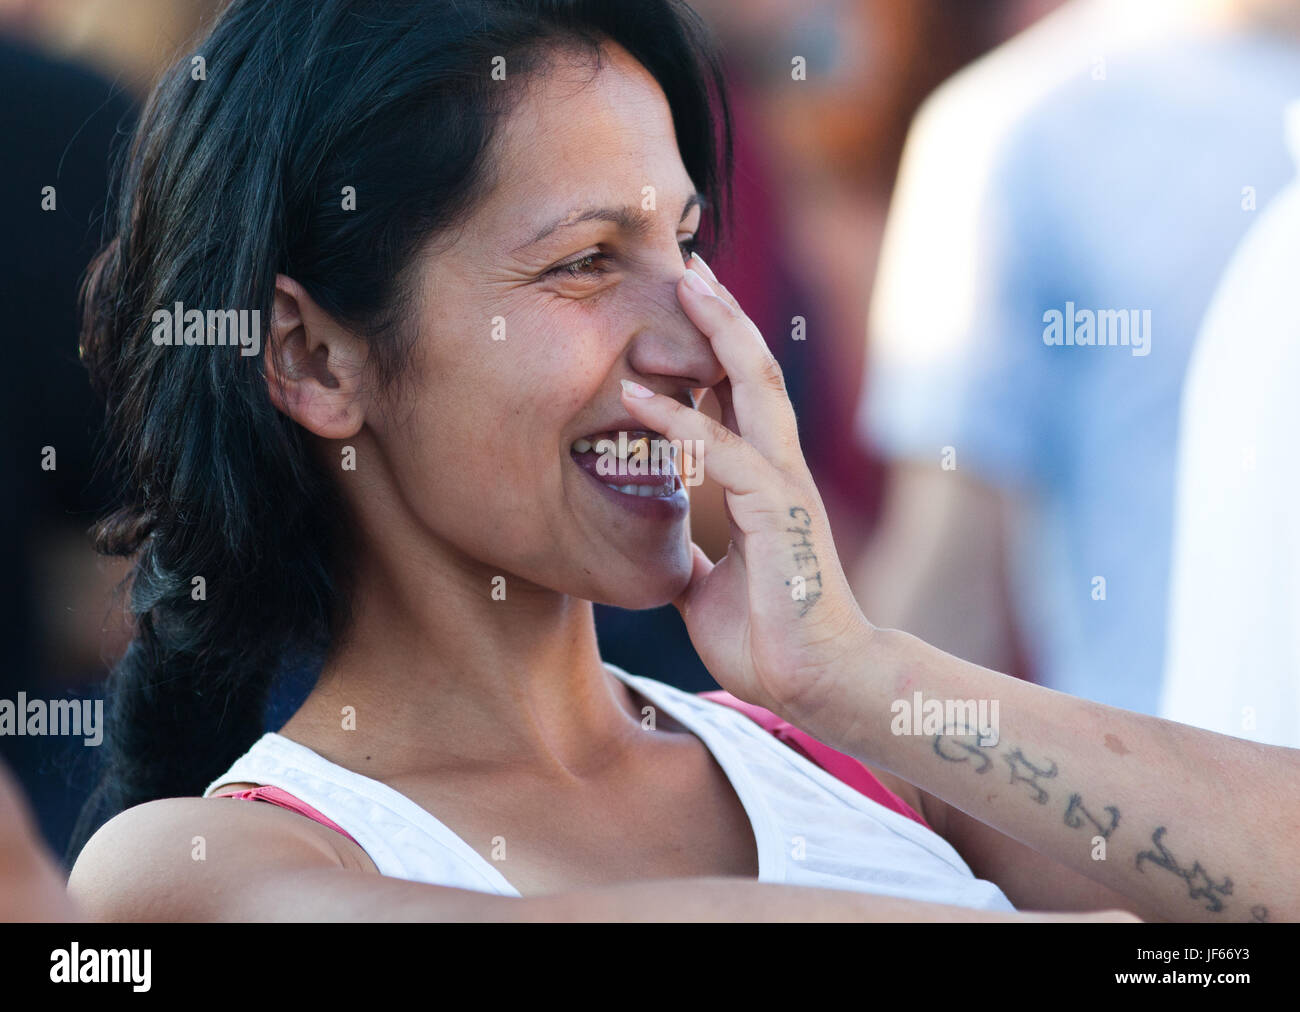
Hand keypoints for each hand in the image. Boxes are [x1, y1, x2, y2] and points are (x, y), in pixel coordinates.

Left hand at [620, 253, 871, 720]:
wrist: (816, 684)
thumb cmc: (769, 635)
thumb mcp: (709, 584)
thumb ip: (693, 552)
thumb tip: (663, 546)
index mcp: (764, 482)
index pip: (741, 397)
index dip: (714, 349)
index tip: (682, 307)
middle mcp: (778, 471)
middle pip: (755, 370)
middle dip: (723, 314)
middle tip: (688, 264)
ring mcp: (783, 487)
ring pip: (756, 388)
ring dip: (716, 333)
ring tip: (682, 285)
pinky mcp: (778, 515)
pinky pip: (725, 455)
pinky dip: (680, 422)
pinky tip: (636, 400)